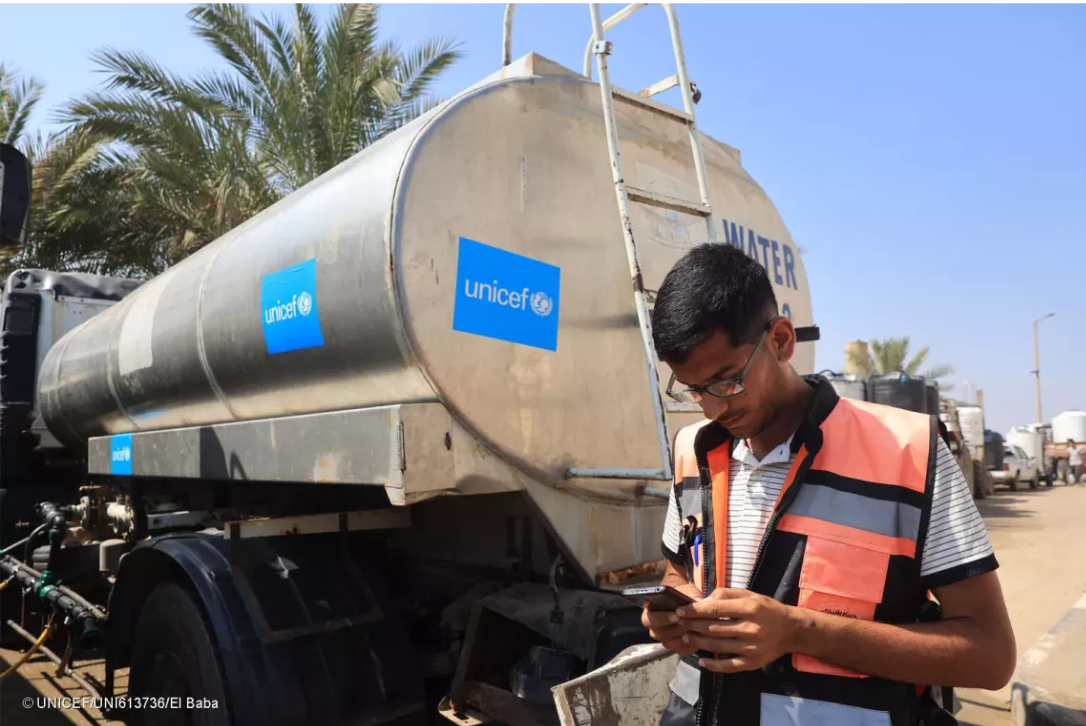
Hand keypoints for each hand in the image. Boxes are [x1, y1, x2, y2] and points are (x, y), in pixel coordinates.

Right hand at [641, 583, 702, 655]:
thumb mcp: (687, 591)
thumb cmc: (685, 594)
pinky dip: (688, 646)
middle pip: (658, 633)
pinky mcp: (675, 646)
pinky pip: (679, 650)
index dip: (662, 618)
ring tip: (693, 631)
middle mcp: (654, 627)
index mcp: (650, 611)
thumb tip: (696, 601)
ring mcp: (664, 637)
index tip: (676, 615)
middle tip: (687, 623)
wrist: (689, 600)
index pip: (649, 619)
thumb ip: (689, 596)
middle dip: (674, 628)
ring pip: (668, 643)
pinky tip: (697, 638)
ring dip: (681, 638)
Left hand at [675, 588, 797, 672]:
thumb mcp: (750, 595)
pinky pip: (729, 666)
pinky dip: (714, 665)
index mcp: (749, 608)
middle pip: (714, 628)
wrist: (792, 630)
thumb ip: (726, 595)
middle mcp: (750, 628)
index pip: (715, 609)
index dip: (695, 610)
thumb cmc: (767, 609)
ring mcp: (751, 648)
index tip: (680, 610)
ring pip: (718, 646)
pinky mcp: (753, 662)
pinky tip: (701, 661)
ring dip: (698, 642)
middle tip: (678, 623)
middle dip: (692, 625)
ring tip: (686, 637)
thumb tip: (703, 601)